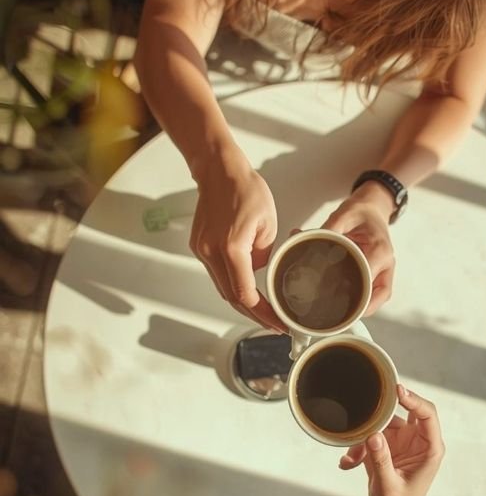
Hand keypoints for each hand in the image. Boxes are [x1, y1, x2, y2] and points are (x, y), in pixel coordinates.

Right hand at [190, 153, 285, 331]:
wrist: (218, 171)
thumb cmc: (245, 189)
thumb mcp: (269, 223)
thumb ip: (263, 255)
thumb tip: (257, 271)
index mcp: (232, 247)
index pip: (245, 293)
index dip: (262, 312)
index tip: (277, 320)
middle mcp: (211, 252)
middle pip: (231, 297)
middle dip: (253, 315)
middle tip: (273, 324)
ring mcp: (201, 250)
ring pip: (222, 287)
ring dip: (241, 302)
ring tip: (263, 311)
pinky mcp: (198, 246)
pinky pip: (216, 273)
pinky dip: (231, 284)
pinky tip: (246, 289)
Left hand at [323, 189, 394, 314]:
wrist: (374, 208)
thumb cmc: (361, 212)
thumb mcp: (344, 214)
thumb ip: (328, 228)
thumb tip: (306, 241)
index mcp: (379, 249)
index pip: (368, 277)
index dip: (352, 290)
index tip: (333, 296)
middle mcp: (386, 263)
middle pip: (376, 296)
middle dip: (357, 308)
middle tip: (335, 316)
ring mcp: (385, 271)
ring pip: (378, 299)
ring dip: (361, 309)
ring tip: (340, 318)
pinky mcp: (380, 275)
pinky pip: (375, 296)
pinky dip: (363, 304)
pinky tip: (346, 308)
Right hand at [339, 385, 444, 495]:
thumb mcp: (388, 485)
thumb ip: (381, 460)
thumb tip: (374, 436)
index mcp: (429, 447)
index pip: (427, 414)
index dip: (414, 399)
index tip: (397, 391)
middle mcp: (418, 440)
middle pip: (404, 411)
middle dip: (382, 413)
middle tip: (365, 410)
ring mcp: (402, 441)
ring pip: (382, 425)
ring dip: (364, 438)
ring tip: (352, 458)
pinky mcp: (387, 446)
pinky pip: (371, 436)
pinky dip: (359, 447)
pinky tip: (349, 463)